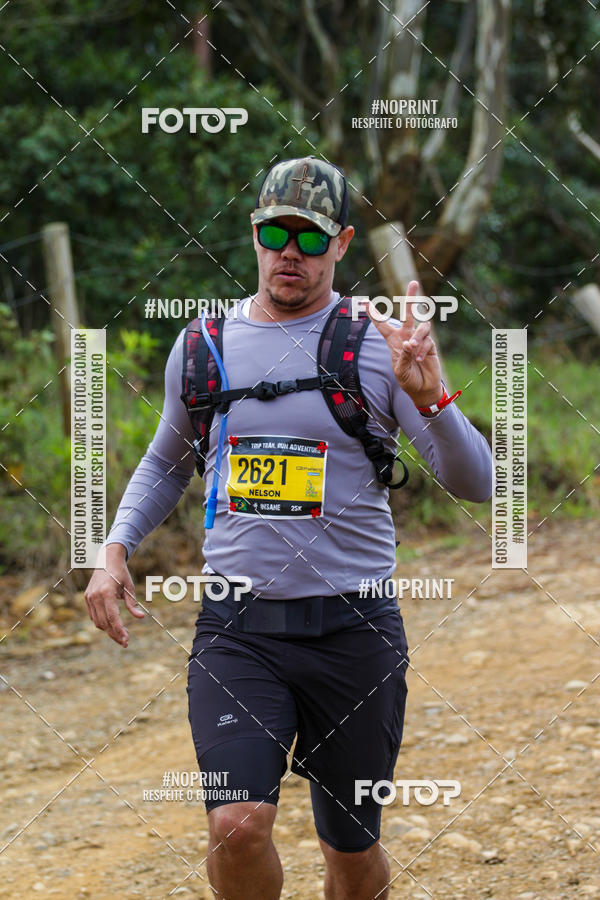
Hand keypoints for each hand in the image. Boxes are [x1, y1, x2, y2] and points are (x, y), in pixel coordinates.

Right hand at [84, 543, 143, 646]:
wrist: (106, 559)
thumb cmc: (121, 573)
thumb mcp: (129, 587)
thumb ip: (133, 603)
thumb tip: (141, 617)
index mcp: (106, 592)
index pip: (112, 617)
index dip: (119, 630)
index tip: (127, 639)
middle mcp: (95, 596)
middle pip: (104, 622)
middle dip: (115, 634)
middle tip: (126, 642)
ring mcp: (89, 598)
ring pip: (97, 621)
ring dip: (109, 630)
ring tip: (122, 634)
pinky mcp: (87, 598)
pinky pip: (94, 616)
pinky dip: (103, 623)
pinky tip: (113, 625)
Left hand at [368, 280, 442, 406]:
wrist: (423, 388)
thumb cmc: (408, 379)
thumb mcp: (399, 371)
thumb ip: (403, 356)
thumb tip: (409, 342)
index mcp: (394, 341)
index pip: (382, 325)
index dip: (374, 314)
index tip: (364, 302)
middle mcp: (407, 336)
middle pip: (408, 313)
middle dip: (411, 297)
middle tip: (413, 282)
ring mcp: (420, 339)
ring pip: (422, 326)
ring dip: (417, 338)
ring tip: (414, 351)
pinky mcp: (430, 344)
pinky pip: (427, 340)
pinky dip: (422, 349)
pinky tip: (419, 360)